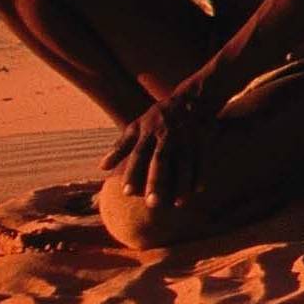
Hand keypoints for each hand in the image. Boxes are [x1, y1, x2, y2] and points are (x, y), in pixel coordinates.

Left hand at [104, 82, 217, 204]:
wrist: (189, 99)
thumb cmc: (157, 117)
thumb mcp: (136, 127)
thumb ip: (120, 148)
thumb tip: (101, 168)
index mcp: (148, 132)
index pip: (138, 155)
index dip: (132, 173)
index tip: (127, 193)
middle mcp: (167, 136)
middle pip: (161, 161)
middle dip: (157, 182)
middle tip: (152, 204)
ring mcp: (186, 138)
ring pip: (184, 163)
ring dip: (182, 183)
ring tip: (178, 204)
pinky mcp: (201, 140)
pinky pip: (201, 159)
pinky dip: (200, 174)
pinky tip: (197, 191)